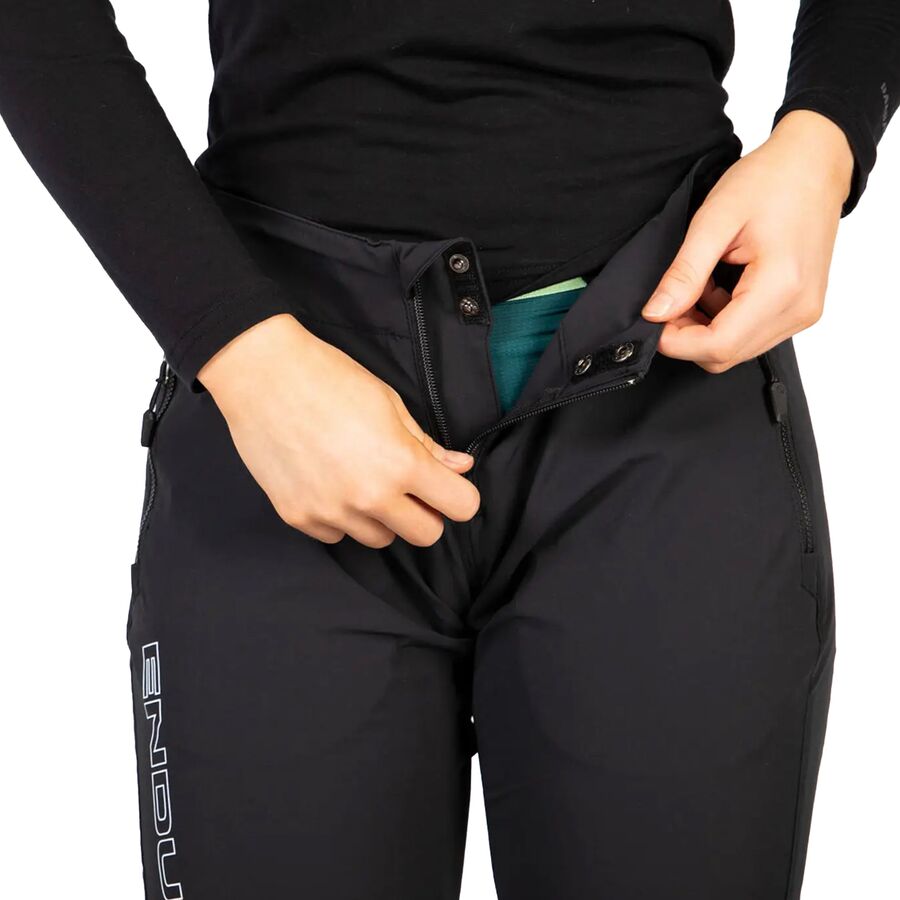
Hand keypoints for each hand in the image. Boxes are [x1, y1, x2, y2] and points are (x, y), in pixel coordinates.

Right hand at [198, 314, 479, 546]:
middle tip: (408, 487)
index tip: (446, 485)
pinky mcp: (298, 517)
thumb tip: (461, 467)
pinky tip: (329, 483)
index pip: (462, 507)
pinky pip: (337, 536)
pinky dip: (340, 518)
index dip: (459, 495)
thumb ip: (427, 444)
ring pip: (380, 539)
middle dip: (425, 514)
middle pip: (426, 535)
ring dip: (382, 518)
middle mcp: (369, 497)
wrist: (261, 375)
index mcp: (400, 464)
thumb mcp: (389, 404)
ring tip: (361, 479)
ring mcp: (331, 512)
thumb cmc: (329, 378)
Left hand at [642, 110, 854, 371]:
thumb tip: (656, 313)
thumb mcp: (714, 220)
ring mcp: (803, 313)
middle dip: (688, 334)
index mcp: (782, 287)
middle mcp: (799, 309)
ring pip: (736, 349)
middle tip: (673, 295)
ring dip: (706, 326)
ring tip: (703, 281)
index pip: (719, 346)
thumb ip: (684, 272)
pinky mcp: (800, 310)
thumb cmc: (771, 180)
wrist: (814, 162)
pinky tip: (720, 284)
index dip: (677, 341)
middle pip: (726, 354)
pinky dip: (725, 318)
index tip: (653, 320)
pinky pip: (751, 334)